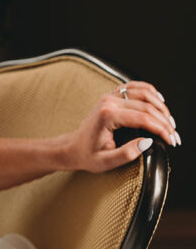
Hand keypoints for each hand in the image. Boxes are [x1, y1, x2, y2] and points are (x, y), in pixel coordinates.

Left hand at [63, 80, 178, 172]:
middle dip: (165, 121)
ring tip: (170, 122)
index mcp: (107, 115)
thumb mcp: (106, 161)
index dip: (161, 129)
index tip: (172, 141)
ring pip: (144, 92)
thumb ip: (127, 153)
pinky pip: (134, 87)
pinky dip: (150, 92)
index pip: (143, 118)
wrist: (73, 147)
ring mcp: (110, 96)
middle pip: (146, 105)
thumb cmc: (87, 155)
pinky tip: (159, 102)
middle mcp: (109, 101)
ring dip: (161, 107)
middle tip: (174, 135)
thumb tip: (148, 141)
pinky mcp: (111, 96)